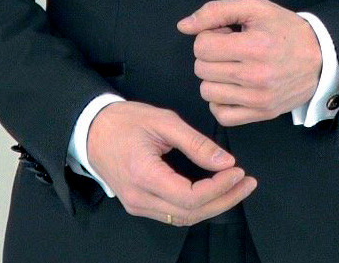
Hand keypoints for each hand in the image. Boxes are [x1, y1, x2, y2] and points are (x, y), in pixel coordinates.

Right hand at [86, 101, 257, 225]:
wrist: (91, 129)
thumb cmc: (125, 120)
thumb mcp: (163, 121)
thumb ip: (195, 142)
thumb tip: (225, 161)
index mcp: (144, 175)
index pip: (189, 197)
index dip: (218, 188)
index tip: (238, 171)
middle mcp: (139, 198)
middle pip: (190, 214)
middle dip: (224, 200)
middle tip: (247, 182)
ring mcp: (137, 205)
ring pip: (182, 219)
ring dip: (213, 205)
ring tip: (236, 186)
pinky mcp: (139, 204)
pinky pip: (172, 214)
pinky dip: (197, 206)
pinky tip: (213, 191)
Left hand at [176, 0, 321, 125]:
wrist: (320, 57)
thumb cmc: (285, 29)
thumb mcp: (254, 7)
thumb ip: (216, 11)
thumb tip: (184, 26)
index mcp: (254, 46)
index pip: (202, 46)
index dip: (209, 35)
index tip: (225, 34)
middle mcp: (256, 76)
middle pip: (202, 68)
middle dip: (210, 55)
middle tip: (230, 49)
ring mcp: (258, 99)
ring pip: (207, 91)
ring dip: (214, 77)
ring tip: (233, 66)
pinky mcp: (261, 114)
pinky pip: (221, 114)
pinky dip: (220, 101)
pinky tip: (232, 86)